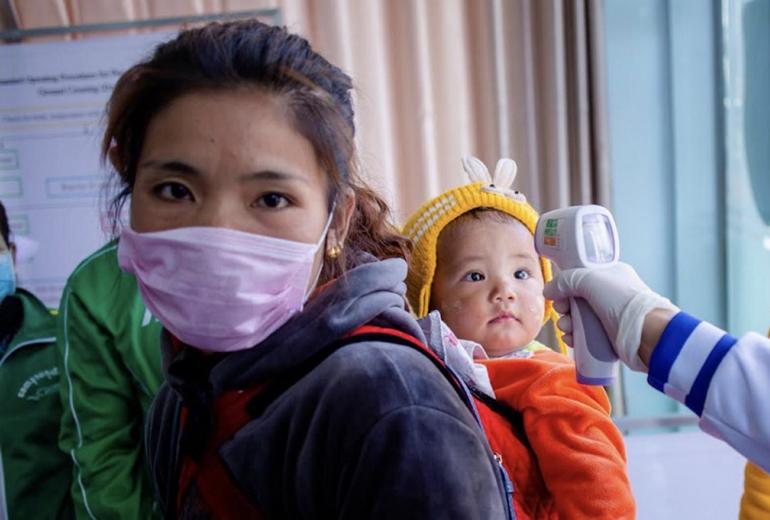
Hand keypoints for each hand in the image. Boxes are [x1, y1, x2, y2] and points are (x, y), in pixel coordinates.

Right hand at [543, 262, 677, 371]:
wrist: (646, 334)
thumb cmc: (622, 301)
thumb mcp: (591, 280)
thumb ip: (566, 280)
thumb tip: (547, 291)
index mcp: (610, 274)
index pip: (580, 275)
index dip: (566, 284)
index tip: (557, 294)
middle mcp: (609, 293)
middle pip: (575, 298)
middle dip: (564, 306)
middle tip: (562, 312)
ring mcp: (609, 315)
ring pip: (578, 317)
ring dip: (567, 322)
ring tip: (567, 329)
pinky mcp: (608, 335)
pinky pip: (584, 333)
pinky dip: (574, 336)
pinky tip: (571, 339)